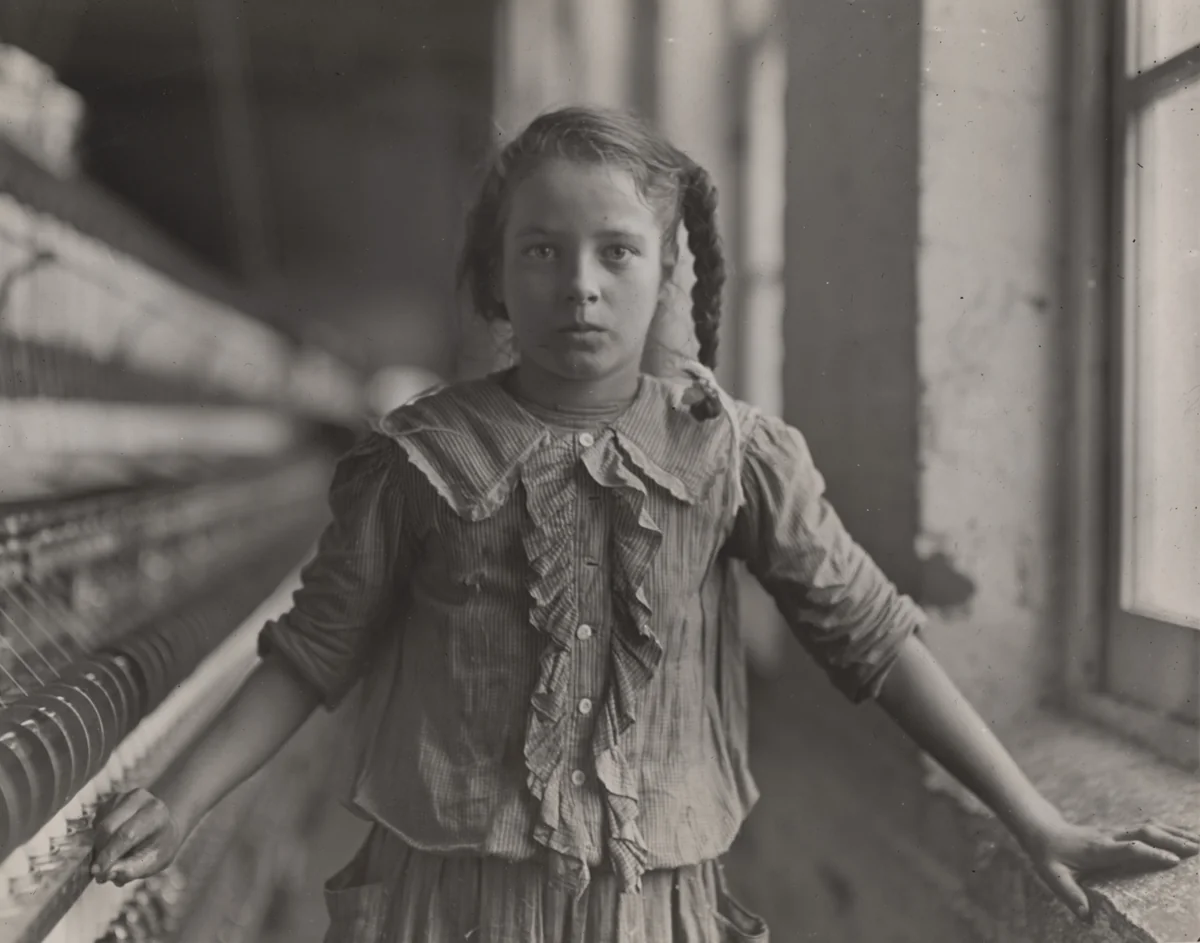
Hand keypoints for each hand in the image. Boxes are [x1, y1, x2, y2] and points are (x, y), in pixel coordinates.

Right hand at [90, 788, 185, 884]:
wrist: (163, 826)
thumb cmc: (159, 847)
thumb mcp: (153, 863)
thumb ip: (132, 869)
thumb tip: (108, 873)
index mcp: (156, 813)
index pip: (127, 834)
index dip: (110, 854)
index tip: (98, 872)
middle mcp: (140, 798)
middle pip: (109, 827)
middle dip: (101, 851)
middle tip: (99, 871)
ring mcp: (125, 796)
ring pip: (100, 824)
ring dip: (98, 845)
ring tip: (109, 858)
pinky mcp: (112, 799)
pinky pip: (97, 821)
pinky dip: (98, 837)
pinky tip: (110, 843)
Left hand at [1020, 817, 1198, 920]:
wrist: (1044, 832)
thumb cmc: (1050, 857)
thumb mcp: (1054, 877)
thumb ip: (1070, 896)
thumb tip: (1086, 917)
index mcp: (1098, 850)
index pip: (1128, 848)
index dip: (1150, 853)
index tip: (1174, 861)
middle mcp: (1110, 836)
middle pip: (1145, 833)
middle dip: (1173, 840)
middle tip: (1199, 851)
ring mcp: (1115, 831)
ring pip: (1149, 827)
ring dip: (1176, 832)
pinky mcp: (1120, 830)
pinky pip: (1147, 828)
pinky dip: (1169, 830)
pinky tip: (1186, 835)